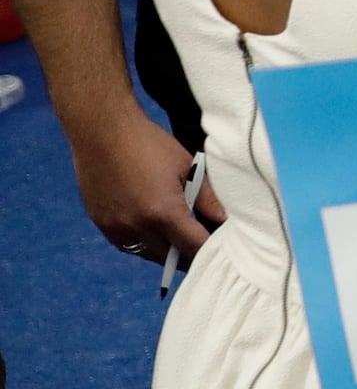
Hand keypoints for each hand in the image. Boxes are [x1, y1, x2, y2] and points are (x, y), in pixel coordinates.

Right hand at [67, 101, 218, 260]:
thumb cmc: (149, 144)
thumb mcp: (188, 167)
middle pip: (169, 256)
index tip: (220, 252)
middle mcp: (137, 226)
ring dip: (164, 253)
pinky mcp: (100, 222)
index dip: (209, 252)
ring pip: (146, 254)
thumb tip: (225, 220)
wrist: (102, 131)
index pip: (192, 247)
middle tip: (203, 248)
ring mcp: (115, 226)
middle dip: (188, 255)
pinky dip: (142, 245)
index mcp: (163, 213)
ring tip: (179, 244)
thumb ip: (208, 198)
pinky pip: (125, 245)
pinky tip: (153, 235)